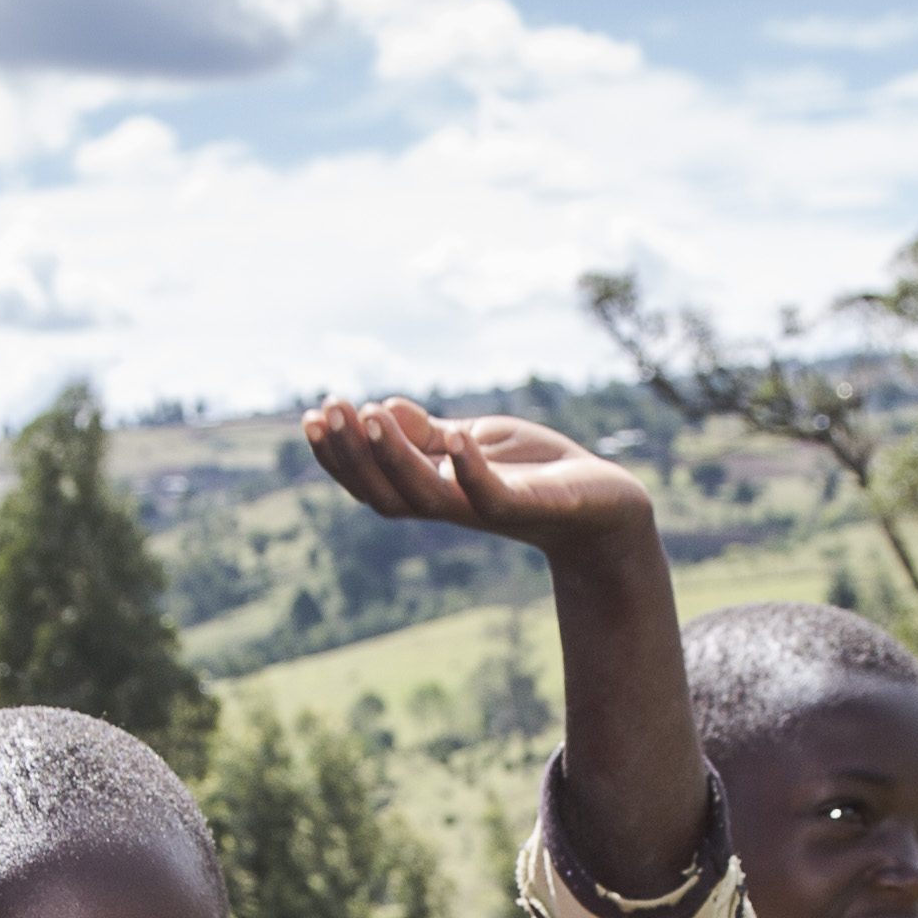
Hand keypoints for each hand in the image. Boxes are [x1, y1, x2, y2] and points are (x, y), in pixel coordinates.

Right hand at [298, 397, 656, 551]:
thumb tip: (380, 409)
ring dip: (394, 458)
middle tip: (329, 408)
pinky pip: (492, 499)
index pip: (371, 480)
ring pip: (427, 498)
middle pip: (385, 494)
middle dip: (352, 454)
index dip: (338, 456)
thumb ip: (430, 434)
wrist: (605, 503)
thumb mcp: (475, 442)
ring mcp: (488, 509)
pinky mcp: (531, 508)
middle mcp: (452, 506)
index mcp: (434, 489)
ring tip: (373, 413)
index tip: (311, 417)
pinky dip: (470, 474)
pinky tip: (455, 439)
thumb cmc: (537, 472)